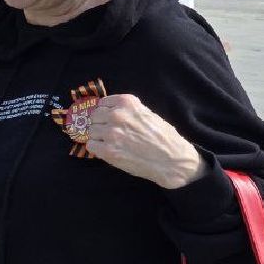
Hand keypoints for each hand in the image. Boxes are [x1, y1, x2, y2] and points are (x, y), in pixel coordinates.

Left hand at [87, 94, 204, 188]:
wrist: (172, 160)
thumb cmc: (163, 137)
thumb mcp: (147, 113)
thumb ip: (128, 111)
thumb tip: (108, 112)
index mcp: (127, 103)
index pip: (102, 103)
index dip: (105, 112)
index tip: (109, 119)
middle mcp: (117, 115)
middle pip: (95, 116)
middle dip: (101, 124)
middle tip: (111, 133)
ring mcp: (111, 133)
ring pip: (91, 131)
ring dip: (99, 137)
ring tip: (112, 143)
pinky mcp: (108, 151)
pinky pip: (91, 145)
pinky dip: (98, 149)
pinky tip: (109, 151)